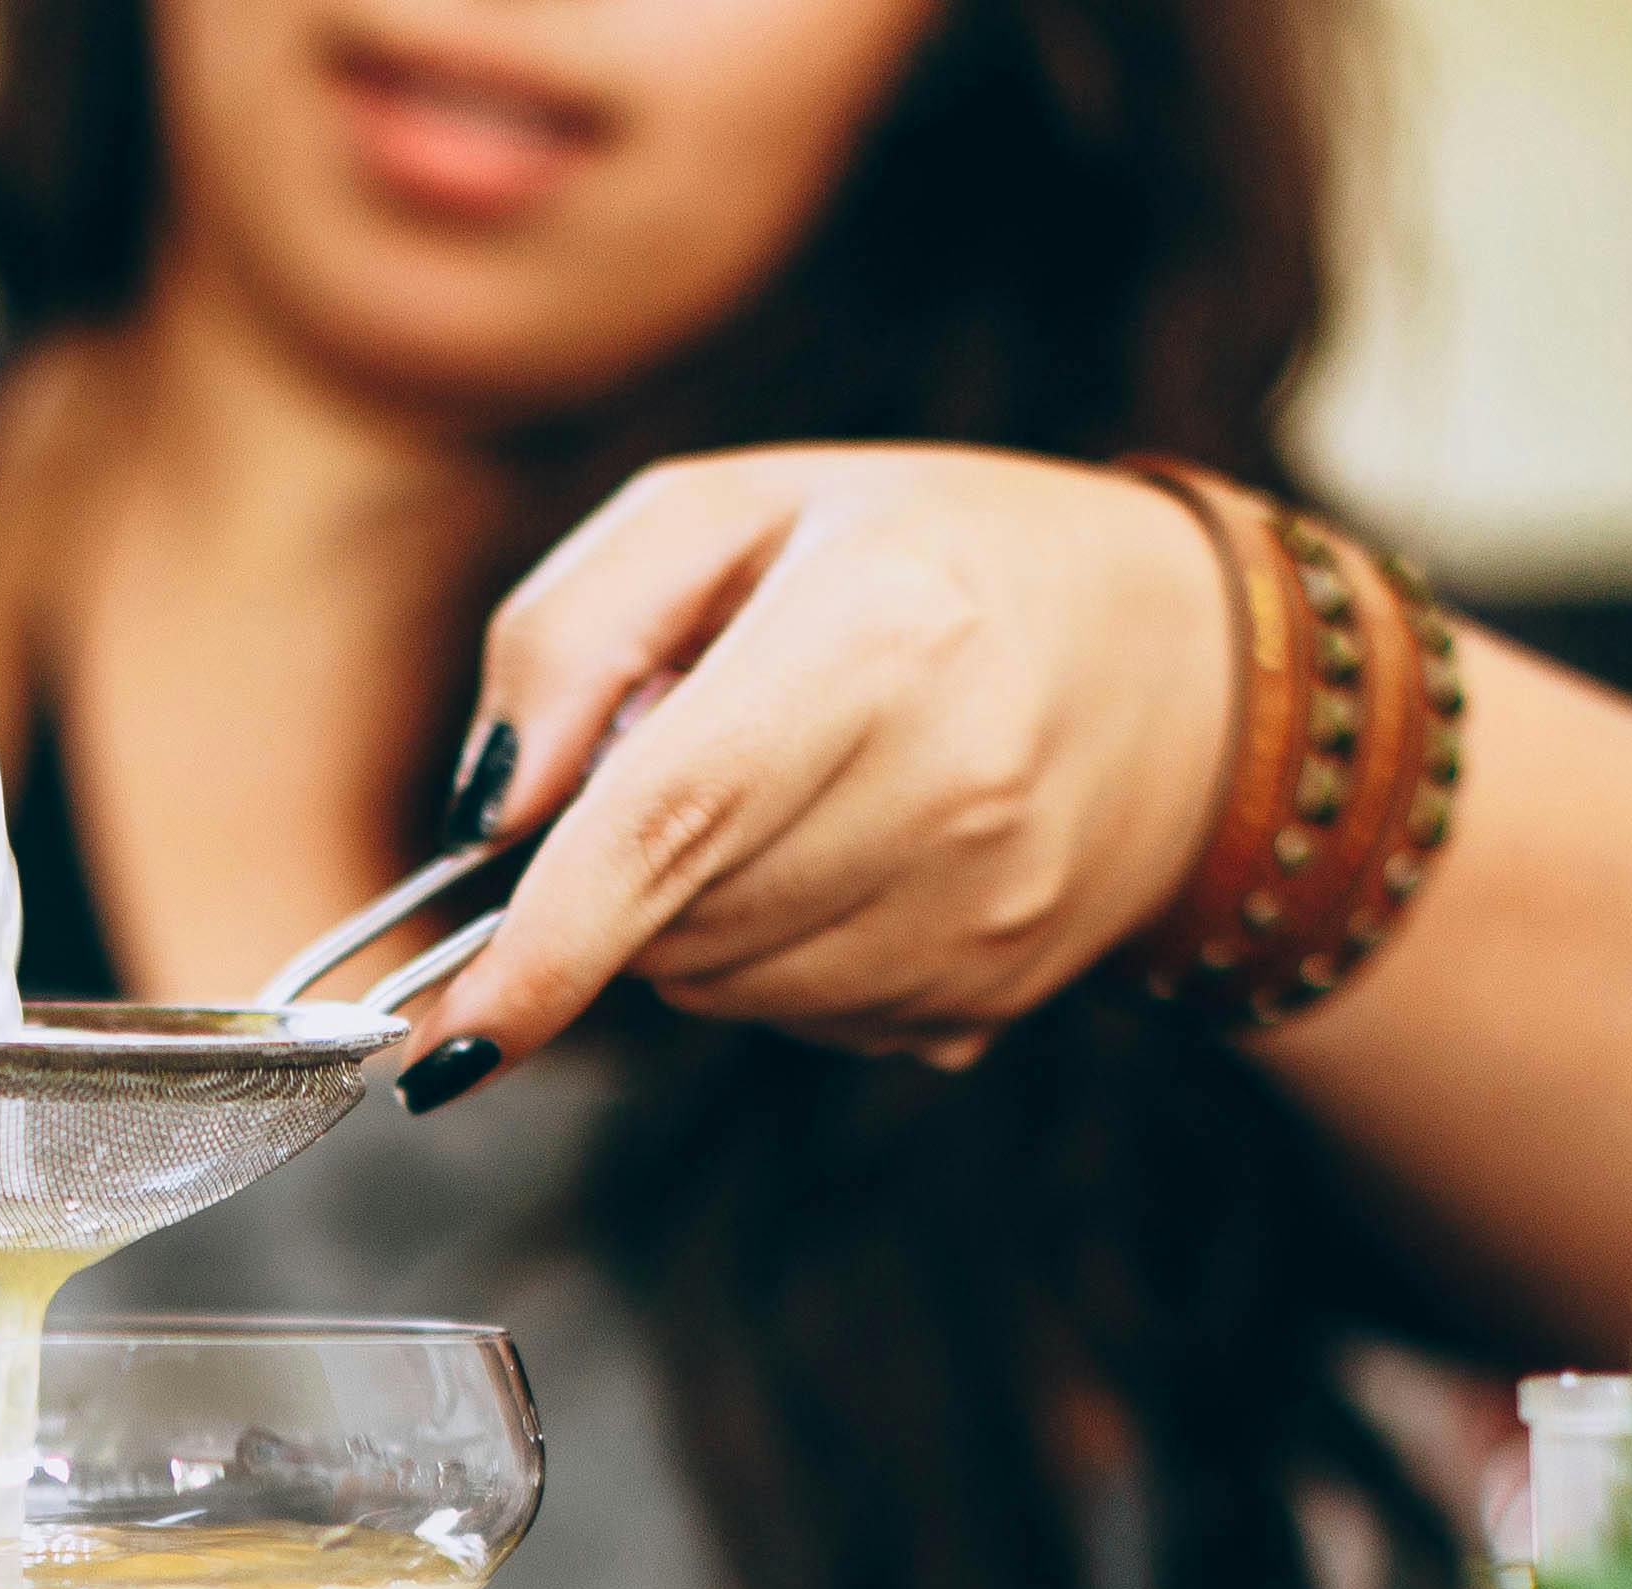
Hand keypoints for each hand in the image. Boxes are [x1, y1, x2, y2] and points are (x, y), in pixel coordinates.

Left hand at [398, 448, 1232, 1099]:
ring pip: (718, 988)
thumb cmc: (932, 560)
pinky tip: (854, 858)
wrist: (1186, 671)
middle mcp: (949, 786)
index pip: (669, 824)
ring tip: (793, 794)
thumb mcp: (737, 509)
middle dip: (621, 870)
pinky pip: (793, 1021)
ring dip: (694, 915)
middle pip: (671, 920)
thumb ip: (569, 633)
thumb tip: (484, 814)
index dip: (542, 943)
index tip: (445, 1036)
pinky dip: (775, 955)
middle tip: (700, 753)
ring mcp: (979, 913)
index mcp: (880, 631)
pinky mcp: (985, 998)